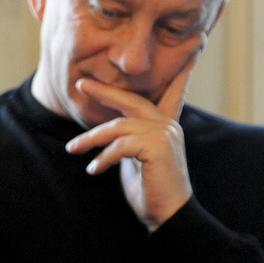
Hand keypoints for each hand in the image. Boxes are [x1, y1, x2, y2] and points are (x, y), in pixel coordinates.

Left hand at [64, 54, 199, 230]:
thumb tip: (108, 132)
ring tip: (72, 149)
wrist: (168, 214)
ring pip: (117, 127)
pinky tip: (94, 170)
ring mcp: (164, 134)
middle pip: (131, 100)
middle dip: (104, 92)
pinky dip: (102, 158)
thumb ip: (128, 140)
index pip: (171, 92)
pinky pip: (120, 145)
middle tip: (81, 85)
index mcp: (166, 125)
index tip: (190, 48)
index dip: (177, 71)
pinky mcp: (157, 147)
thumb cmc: (149, 188)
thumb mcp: (136, 159)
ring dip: (90, 139)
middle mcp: (168, 125)